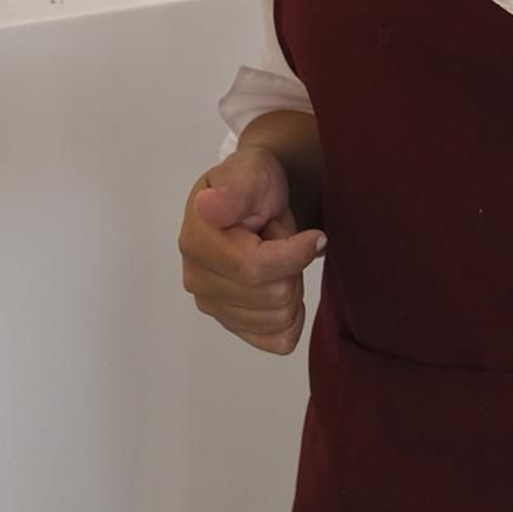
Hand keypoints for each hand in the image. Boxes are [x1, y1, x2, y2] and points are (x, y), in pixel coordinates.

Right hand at [179, 139, 324, 356]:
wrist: (253, 197)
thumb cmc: (253, 181)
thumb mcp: (251, 171)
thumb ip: (234, 192)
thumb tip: (209, 207)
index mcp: (196, 240)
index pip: (253, 268)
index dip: (294, 255)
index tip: (316, 236)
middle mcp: (197, 278)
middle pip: (272, 296)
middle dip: (293, 266)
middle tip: (282, 239)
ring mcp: (211, 304)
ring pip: (278, 319)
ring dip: (292, 286)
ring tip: (277, 256)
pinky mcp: (230, 323)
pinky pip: (275, 340)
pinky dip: (291, 317)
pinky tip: (285, 285)